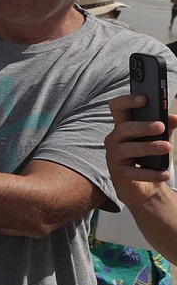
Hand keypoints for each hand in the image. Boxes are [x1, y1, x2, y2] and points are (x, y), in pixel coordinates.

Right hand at [106, 93, 175, 208]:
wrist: (142, 186)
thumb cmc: (149, 158)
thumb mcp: (159, 139)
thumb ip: (166, 128)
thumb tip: (174, 118)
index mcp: (124, 127)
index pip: (117, 107)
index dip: (127, 101)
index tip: (144, 99)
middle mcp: (115, 139)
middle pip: (123, 128)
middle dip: (142, 126)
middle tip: (161, 126)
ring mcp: (114, 156)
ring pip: (127, 148)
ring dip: (148, 147)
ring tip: (167, 147)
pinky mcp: (118, 173)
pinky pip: (133, 172)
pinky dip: (150, 173)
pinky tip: (164, 173)